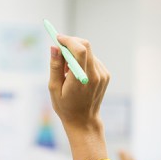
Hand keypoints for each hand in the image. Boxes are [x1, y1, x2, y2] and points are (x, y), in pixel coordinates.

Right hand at [47, 35, 109, 159]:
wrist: (84, 121)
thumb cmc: (65, 107)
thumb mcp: (54, 88)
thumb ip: (55, 66)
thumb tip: (54, 47)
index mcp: (81, 79)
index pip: (80, 50)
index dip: (68, 40)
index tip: (57, 38)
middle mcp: (95, 75)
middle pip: (86, 46)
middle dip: (72, 42)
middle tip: (60, 49)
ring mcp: (103, 75)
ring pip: (89, 52)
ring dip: (76, 53)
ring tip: (66, 70)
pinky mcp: (106, 75)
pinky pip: (93, 60)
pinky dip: (83, 61)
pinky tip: (76, 74)